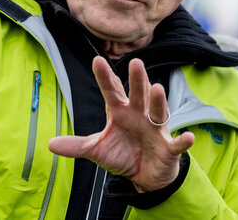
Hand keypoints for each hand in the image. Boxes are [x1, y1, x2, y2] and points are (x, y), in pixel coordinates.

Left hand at [48, 56, 193, 191]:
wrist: (145, 176)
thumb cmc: (123, 155)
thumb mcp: (97, 151)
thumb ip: (77, 146)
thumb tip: (50, 144)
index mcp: (121, 112)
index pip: (112, 91)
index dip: (105, 77)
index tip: (97, 60)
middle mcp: (140, 116)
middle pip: (138, 95)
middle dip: (137, 80)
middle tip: (135, 63)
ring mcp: (156, 130)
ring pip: (158, 112)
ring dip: (158, 101)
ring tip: (157, 88)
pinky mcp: (168, 148)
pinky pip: (176, 144)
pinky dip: (182, 141)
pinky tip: (187, 137)